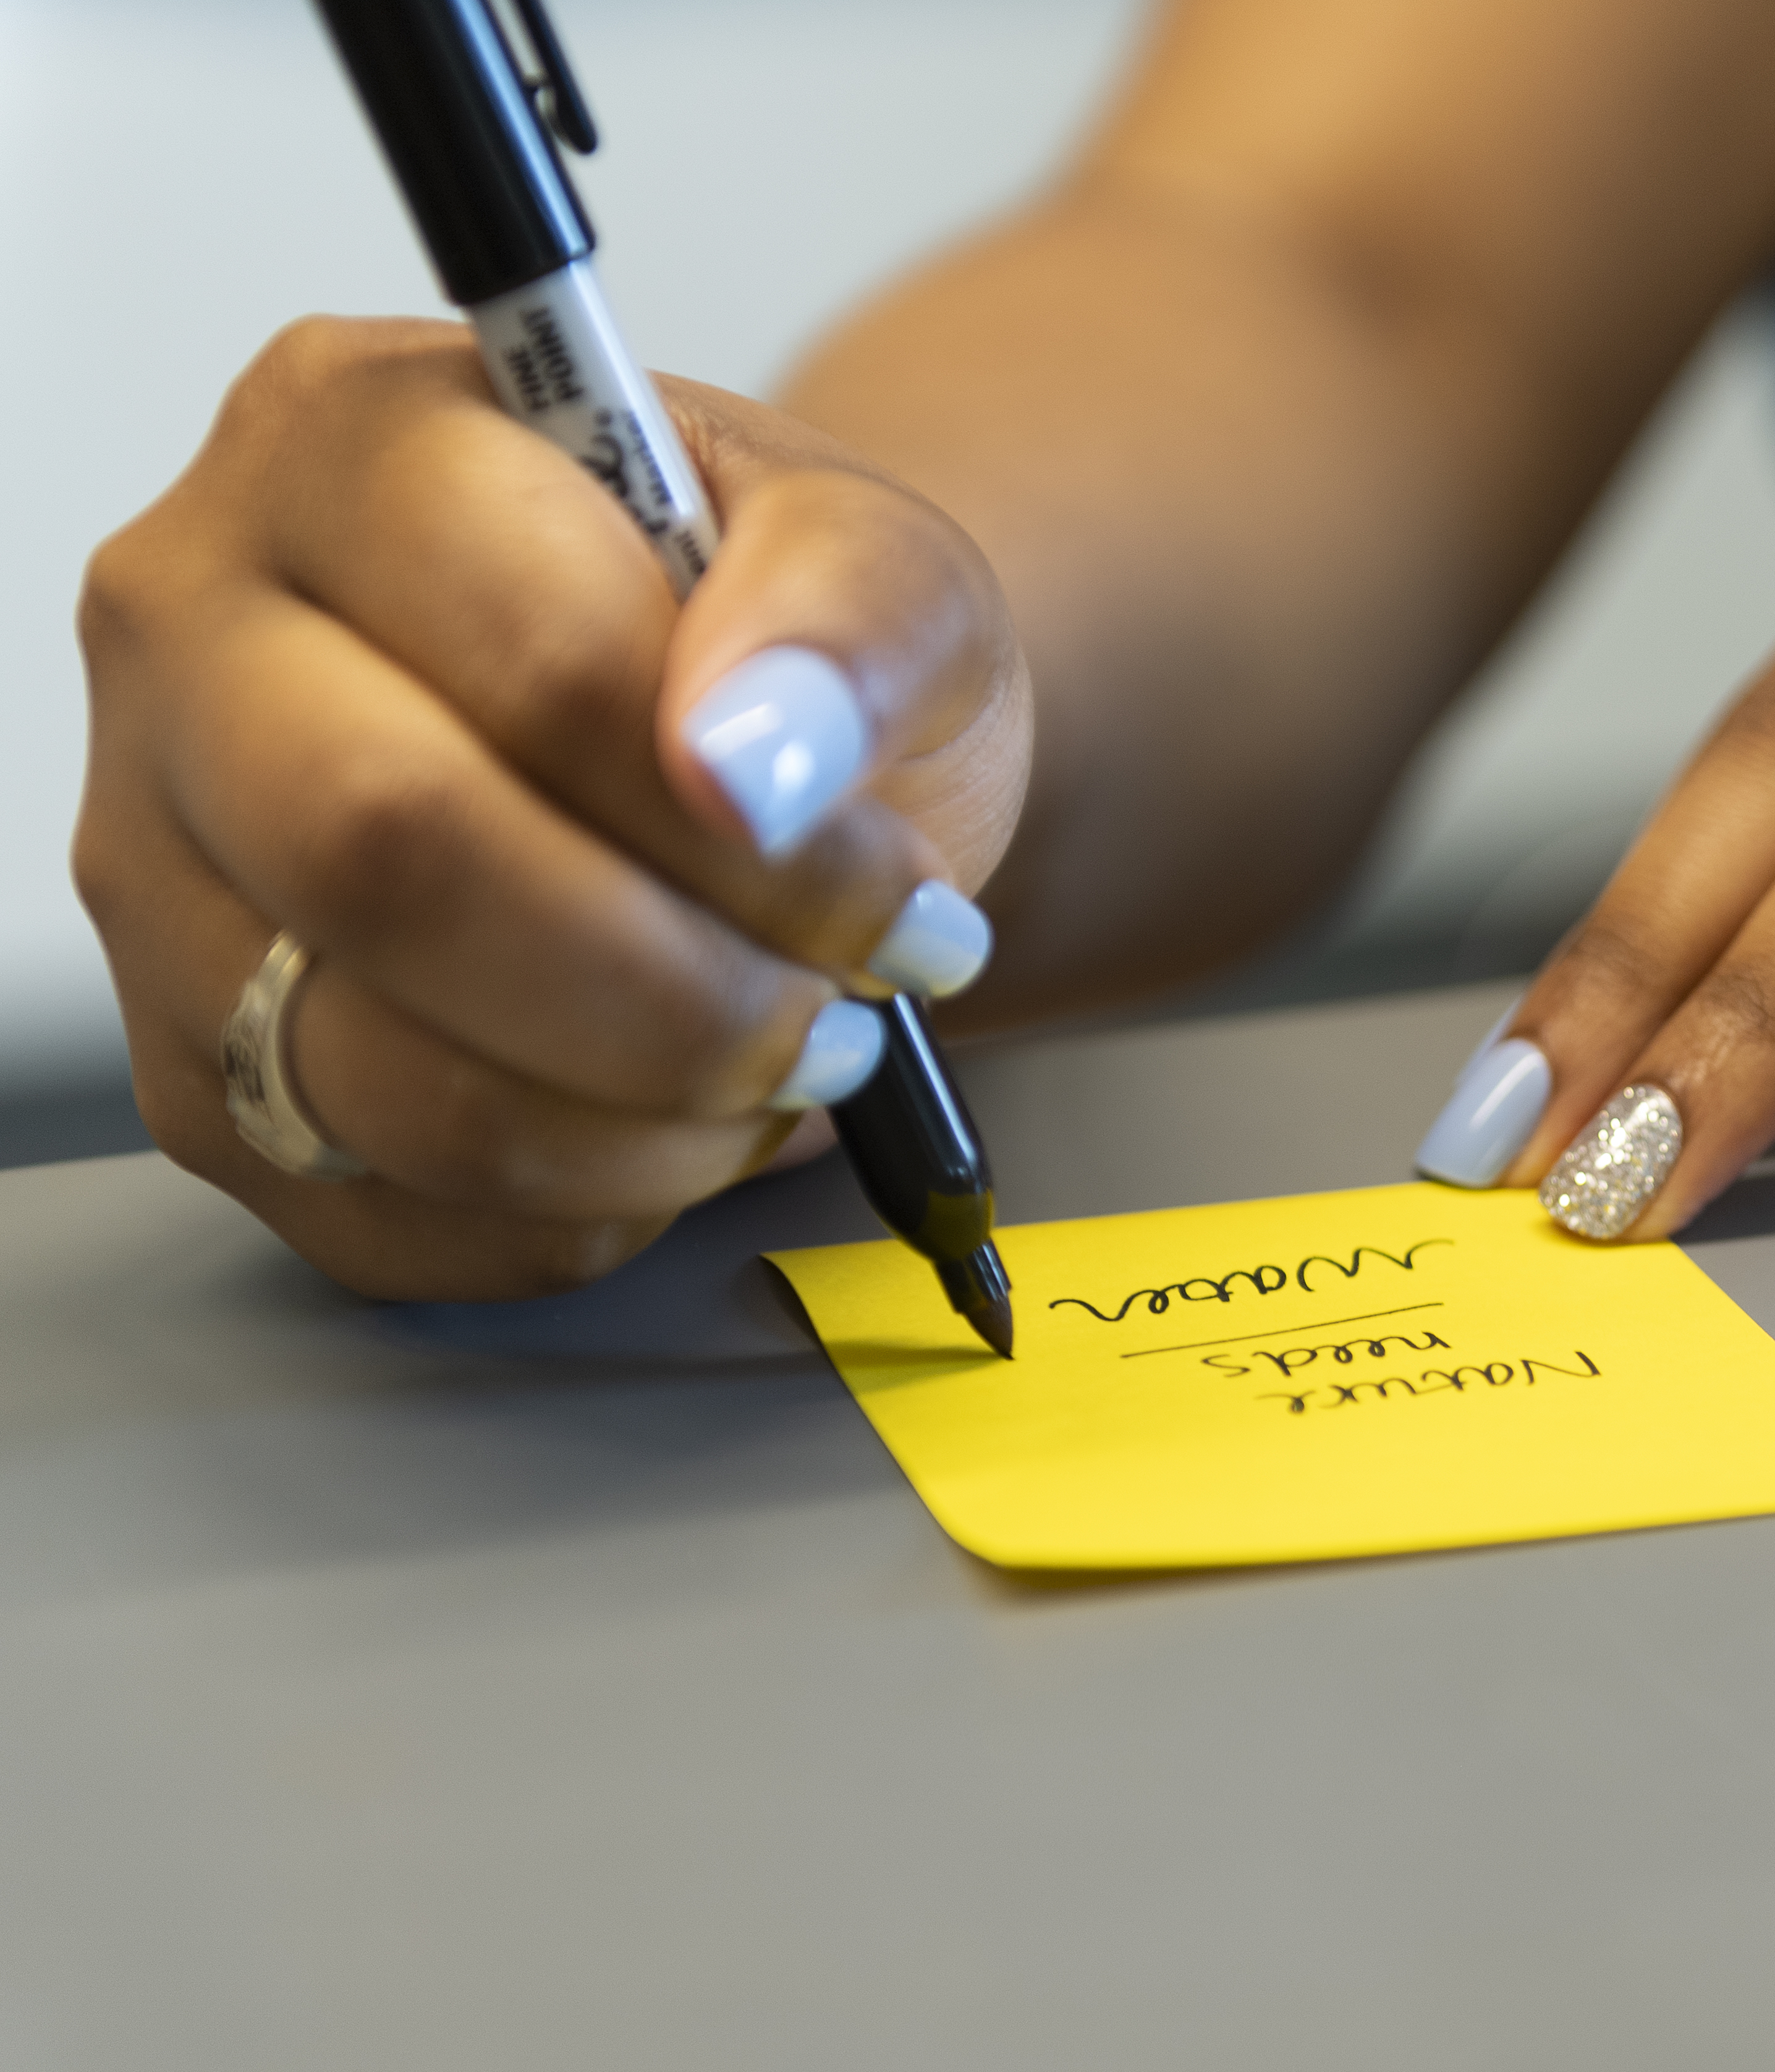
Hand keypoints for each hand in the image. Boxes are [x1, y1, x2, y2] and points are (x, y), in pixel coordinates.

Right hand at [76, 317, 1030, 1297]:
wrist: (755, 764)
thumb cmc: (783, 653)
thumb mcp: (889, 567)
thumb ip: (851, 615)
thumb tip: (752, 759)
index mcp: (346, 441)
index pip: (527, 655)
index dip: (736, 820)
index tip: (895, 893)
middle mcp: (194, 639)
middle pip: (392, 857)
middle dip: (678, 991)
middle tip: (844, 1014)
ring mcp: (159, 870)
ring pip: (377, 1072)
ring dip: (646, 1117)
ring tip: (788, 1067)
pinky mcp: (195, 1072)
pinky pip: (385, 1207)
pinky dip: (589, 1204)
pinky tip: (679, 1121)